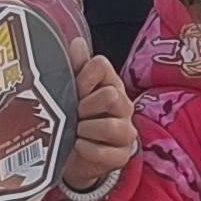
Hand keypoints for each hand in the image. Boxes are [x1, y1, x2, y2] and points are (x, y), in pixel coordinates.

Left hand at [59, 48, 133, 193]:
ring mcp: (126, 132)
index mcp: (111, 84)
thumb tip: (77, 43)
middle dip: (85, 105)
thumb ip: (76, 67)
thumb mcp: (74, 93)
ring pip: (110, 126)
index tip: (75, 90)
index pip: (101, 65)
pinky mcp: (122, 156)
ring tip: (76, 131)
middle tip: (75, 113)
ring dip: (85, 129)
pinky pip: (105, 152)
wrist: (76, 158)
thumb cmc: (77, 119)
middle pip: (110, 95)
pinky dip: (86, 149)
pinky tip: (78, 146)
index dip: (83, 77)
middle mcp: (124, 106)